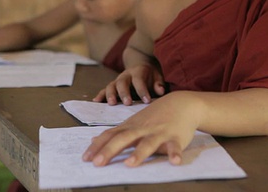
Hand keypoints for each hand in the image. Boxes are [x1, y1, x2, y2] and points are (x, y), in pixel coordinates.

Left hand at [83, 91, 199, 166]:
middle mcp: (142, 129)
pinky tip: (175, 161)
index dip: (98, 147)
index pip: (110, 136)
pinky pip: (175, 146)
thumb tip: (93, 141)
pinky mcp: (176, 137)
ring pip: (148, 143)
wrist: (182, 103)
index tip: (85, 159)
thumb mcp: (133, 123)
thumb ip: (114, 133)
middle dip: (110, 150)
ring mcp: (159, 133)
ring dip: (139, 153)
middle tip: (98, 163)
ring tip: (130, 164)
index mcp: (131, 128)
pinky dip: (175, 153)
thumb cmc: (155, 116)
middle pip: (124, 139)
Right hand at [93, 64, 165, 104]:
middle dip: (124, 93)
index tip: (147, 101)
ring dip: (110, 95)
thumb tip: (161, 91)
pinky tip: (96, 102)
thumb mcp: (157, 76)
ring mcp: (117, 80)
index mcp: (138, 72)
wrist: (140, 64)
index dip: (143, 90)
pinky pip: (104, 90)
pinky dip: (100, 95)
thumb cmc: (150, 74)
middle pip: (123, 83)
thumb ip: (158, 83)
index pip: (139, 80)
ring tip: (112, 104)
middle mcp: (126, 75)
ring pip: (111, 86)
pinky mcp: (112, 86)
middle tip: (127, 103)